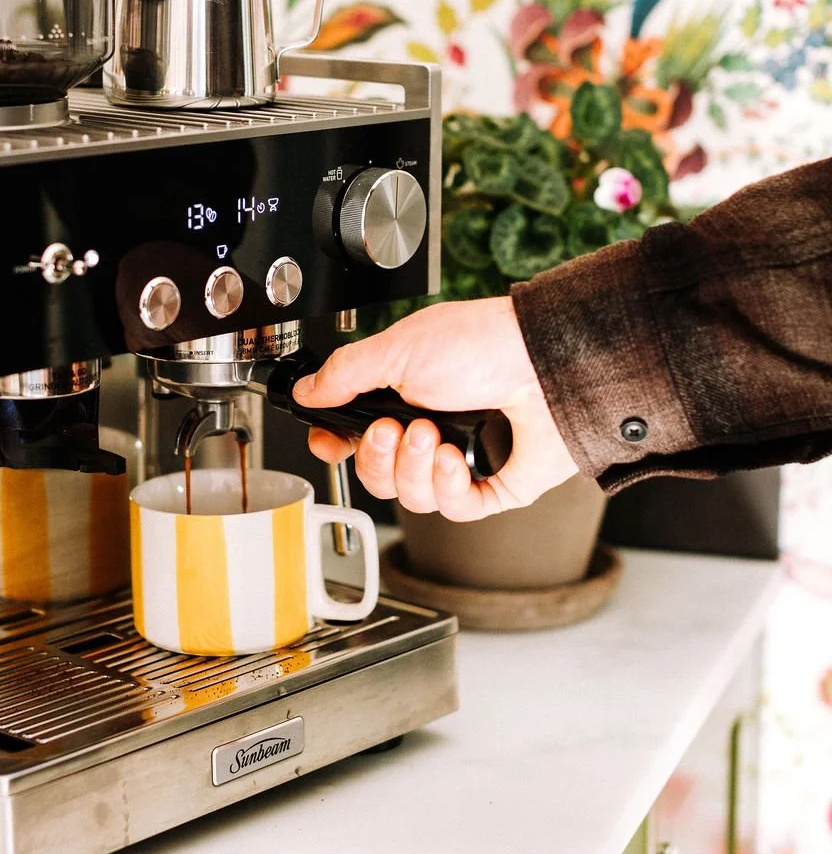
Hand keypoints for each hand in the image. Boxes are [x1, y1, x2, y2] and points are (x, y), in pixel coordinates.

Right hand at [293, 298, 577, 519]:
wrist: (546, 360)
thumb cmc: (483, 344)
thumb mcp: (398, 349)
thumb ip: (345, 373)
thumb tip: (307, 390)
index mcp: (405, 395)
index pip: (356, 437)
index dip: (339, 446)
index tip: (331, 444)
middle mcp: (431, 430)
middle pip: (379, 476)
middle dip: (378, 458)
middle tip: (392, 428)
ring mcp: (463, 459)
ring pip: (413, 497)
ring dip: (414, 469)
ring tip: (432, 435)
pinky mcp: (496, 484)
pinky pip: (455, 508)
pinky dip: (447, 487)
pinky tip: (454, 460)